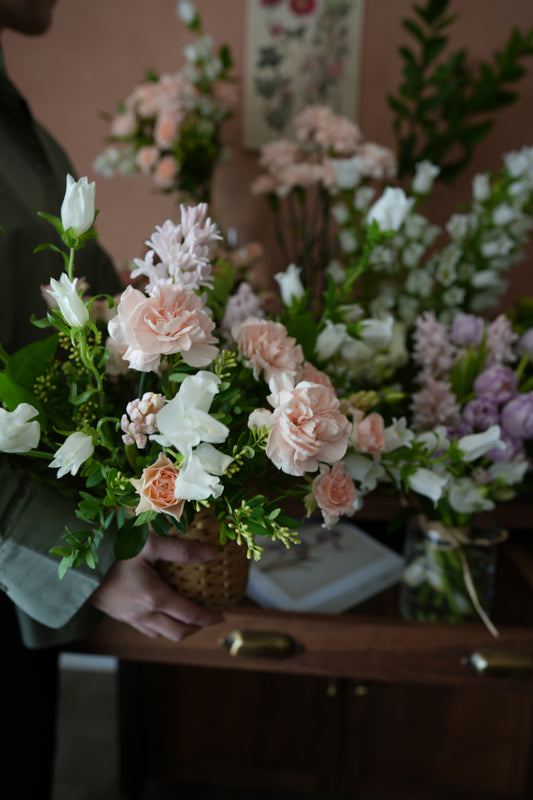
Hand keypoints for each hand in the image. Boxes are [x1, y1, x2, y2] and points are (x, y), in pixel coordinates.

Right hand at [90, 528, 223, 640]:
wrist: (75, 561)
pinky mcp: (115, 614)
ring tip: (184, 615)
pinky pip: (143, 628)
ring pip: (159, 633)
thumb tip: (212, 553)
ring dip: (176, 629)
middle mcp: (142, 614)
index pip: (190, 616)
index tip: (221, 616)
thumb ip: (182, 549)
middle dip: (195, 628)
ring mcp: (127, 617)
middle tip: (205, 617)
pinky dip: (158, 625)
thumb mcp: (150, 543)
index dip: (208, 618)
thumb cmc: (113, 548)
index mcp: (154, 598)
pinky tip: (157, 609)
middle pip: (176, 633)